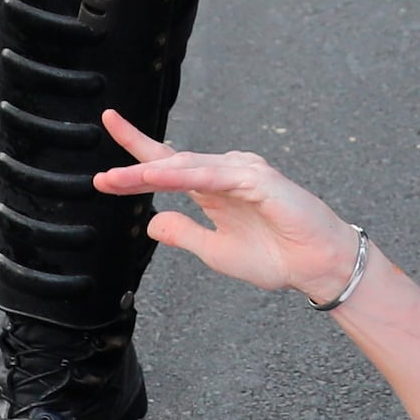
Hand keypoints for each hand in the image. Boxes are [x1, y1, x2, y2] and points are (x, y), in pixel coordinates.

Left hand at [96, 109, 370, 300]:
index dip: (135, 157)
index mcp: (213, 190)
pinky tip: (160, 178)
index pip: (168, 167)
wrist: (316, 268)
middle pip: (172, 162)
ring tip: (121, 179)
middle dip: (135, 167)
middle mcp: (225, 174)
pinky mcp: (259, 180)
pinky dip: (184, 176)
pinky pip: (213, 176)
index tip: (105, 152)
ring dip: (153, 172)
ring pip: (188, 167)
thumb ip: (185, 233)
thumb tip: (151, 222)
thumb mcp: (215, 252)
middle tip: (102, 178)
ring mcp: (242, 173)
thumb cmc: (276, 257)